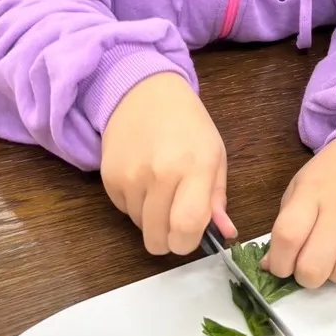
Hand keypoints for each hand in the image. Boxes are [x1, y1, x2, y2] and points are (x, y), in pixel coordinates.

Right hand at [101, 73, 235, 254]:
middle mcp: (160, 173)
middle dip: (169, 238)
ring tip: (161, 188)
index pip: (186, 226)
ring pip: (141, 227)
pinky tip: (144, 179)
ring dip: (152, 218)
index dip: (188, 242)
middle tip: (176, 218)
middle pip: (158, 238)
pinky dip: (135, 205)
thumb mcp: (215, 155)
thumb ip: (218, 198)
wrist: (144, 93)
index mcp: (195, 166)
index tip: (190, 237)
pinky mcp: (110, 178)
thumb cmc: (188, 125)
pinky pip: (124, 212)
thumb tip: (225, 234)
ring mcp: (131, 176)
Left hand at [263, 137, 335, 288]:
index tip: (281, 266)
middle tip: (309, 268)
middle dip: (307, 277)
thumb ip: (285, 227)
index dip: (279, 262)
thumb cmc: (331, 175)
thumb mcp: (299, 188)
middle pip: (316, 264)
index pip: (288, 236)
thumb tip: (270, 266)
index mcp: (311, 192)